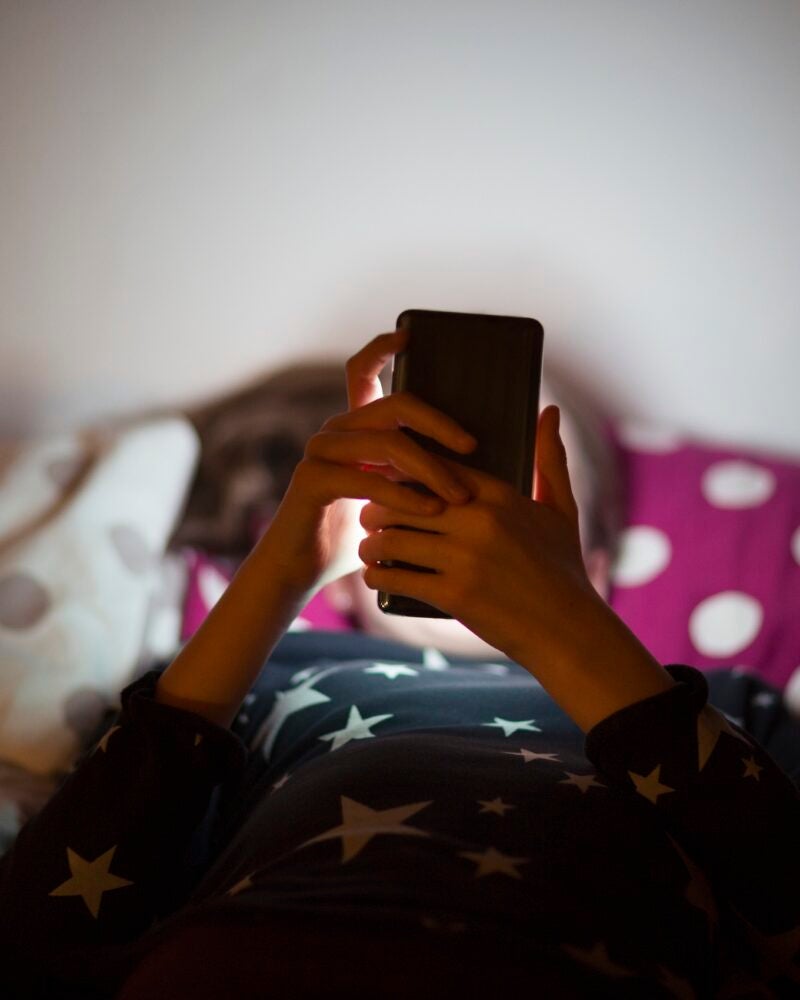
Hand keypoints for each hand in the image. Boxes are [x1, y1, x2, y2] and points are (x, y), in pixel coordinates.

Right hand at [264, 330, 477, 595]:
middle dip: (441, 424)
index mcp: (353, 429)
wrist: (301, 569)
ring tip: (461, 496)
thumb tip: (470, 464)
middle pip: (396, 406)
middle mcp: (335, 432)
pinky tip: (430, 509)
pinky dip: (405, 495)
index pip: (362, 372)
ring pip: (389, 443)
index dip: (383, 349)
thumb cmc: (354, 536)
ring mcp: (320, 452)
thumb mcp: (391, 499)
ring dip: (432, 469)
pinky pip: (368, 479)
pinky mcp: (312, 480)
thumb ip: (414, 475)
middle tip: (473, 447)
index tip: (409, 335)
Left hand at [357, 405, 599, 665]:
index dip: (403, 474)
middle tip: (369, 517)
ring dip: (372, 544)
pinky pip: (397, 576)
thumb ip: (549, 459)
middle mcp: (479, 521)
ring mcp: (466, 558)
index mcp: (499, 496)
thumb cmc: (564, 569)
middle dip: (378, 509)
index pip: (433, 468)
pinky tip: (374, 576)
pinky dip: (378, 576)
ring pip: (392, 537)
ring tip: (369, 547)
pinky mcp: (454, 594)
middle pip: (402, 500)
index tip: (388, 481)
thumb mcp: (562, 510)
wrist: (568, 631)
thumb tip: (550, 409)